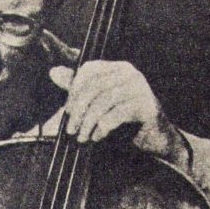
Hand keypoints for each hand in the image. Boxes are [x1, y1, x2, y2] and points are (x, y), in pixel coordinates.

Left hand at [48, 60, 189, 167]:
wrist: (156, 140)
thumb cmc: (125, 121)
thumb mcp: (98, 104)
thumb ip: (78, 89)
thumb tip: (53, 72)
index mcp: (117, 68)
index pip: (88, 70)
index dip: (74, 90)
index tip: (68, 112)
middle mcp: (130, 73)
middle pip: (94, 86)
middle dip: (78, 110)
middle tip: (70, 130)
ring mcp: (140, 88)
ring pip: (103, 101)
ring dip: (88, 122)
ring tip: (81, 137)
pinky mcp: (147, 105)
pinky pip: (116, 114)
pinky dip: (102, 128)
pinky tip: (97, 138)